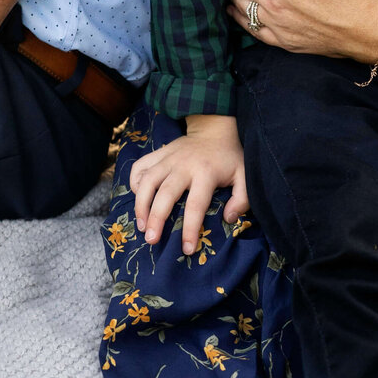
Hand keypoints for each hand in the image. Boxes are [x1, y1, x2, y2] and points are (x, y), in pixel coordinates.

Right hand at [129, 115, 247, 253]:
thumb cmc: (229, 157)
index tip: (187, 249)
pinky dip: (134, 181)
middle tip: (151, 240)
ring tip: (141, 226)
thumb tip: (228, 218)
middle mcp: (183, 165)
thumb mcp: (244, 175)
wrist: (213, 128)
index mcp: (205, 173)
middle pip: (165, 193)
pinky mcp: (159, 153)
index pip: (195, 205)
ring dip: (141, 203)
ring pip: (148, 180)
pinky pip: (140, 166)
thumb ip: (242, 199)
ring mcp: (168, 157)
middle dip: (156, 218)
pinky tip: (136, 198)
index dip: (190, 229)